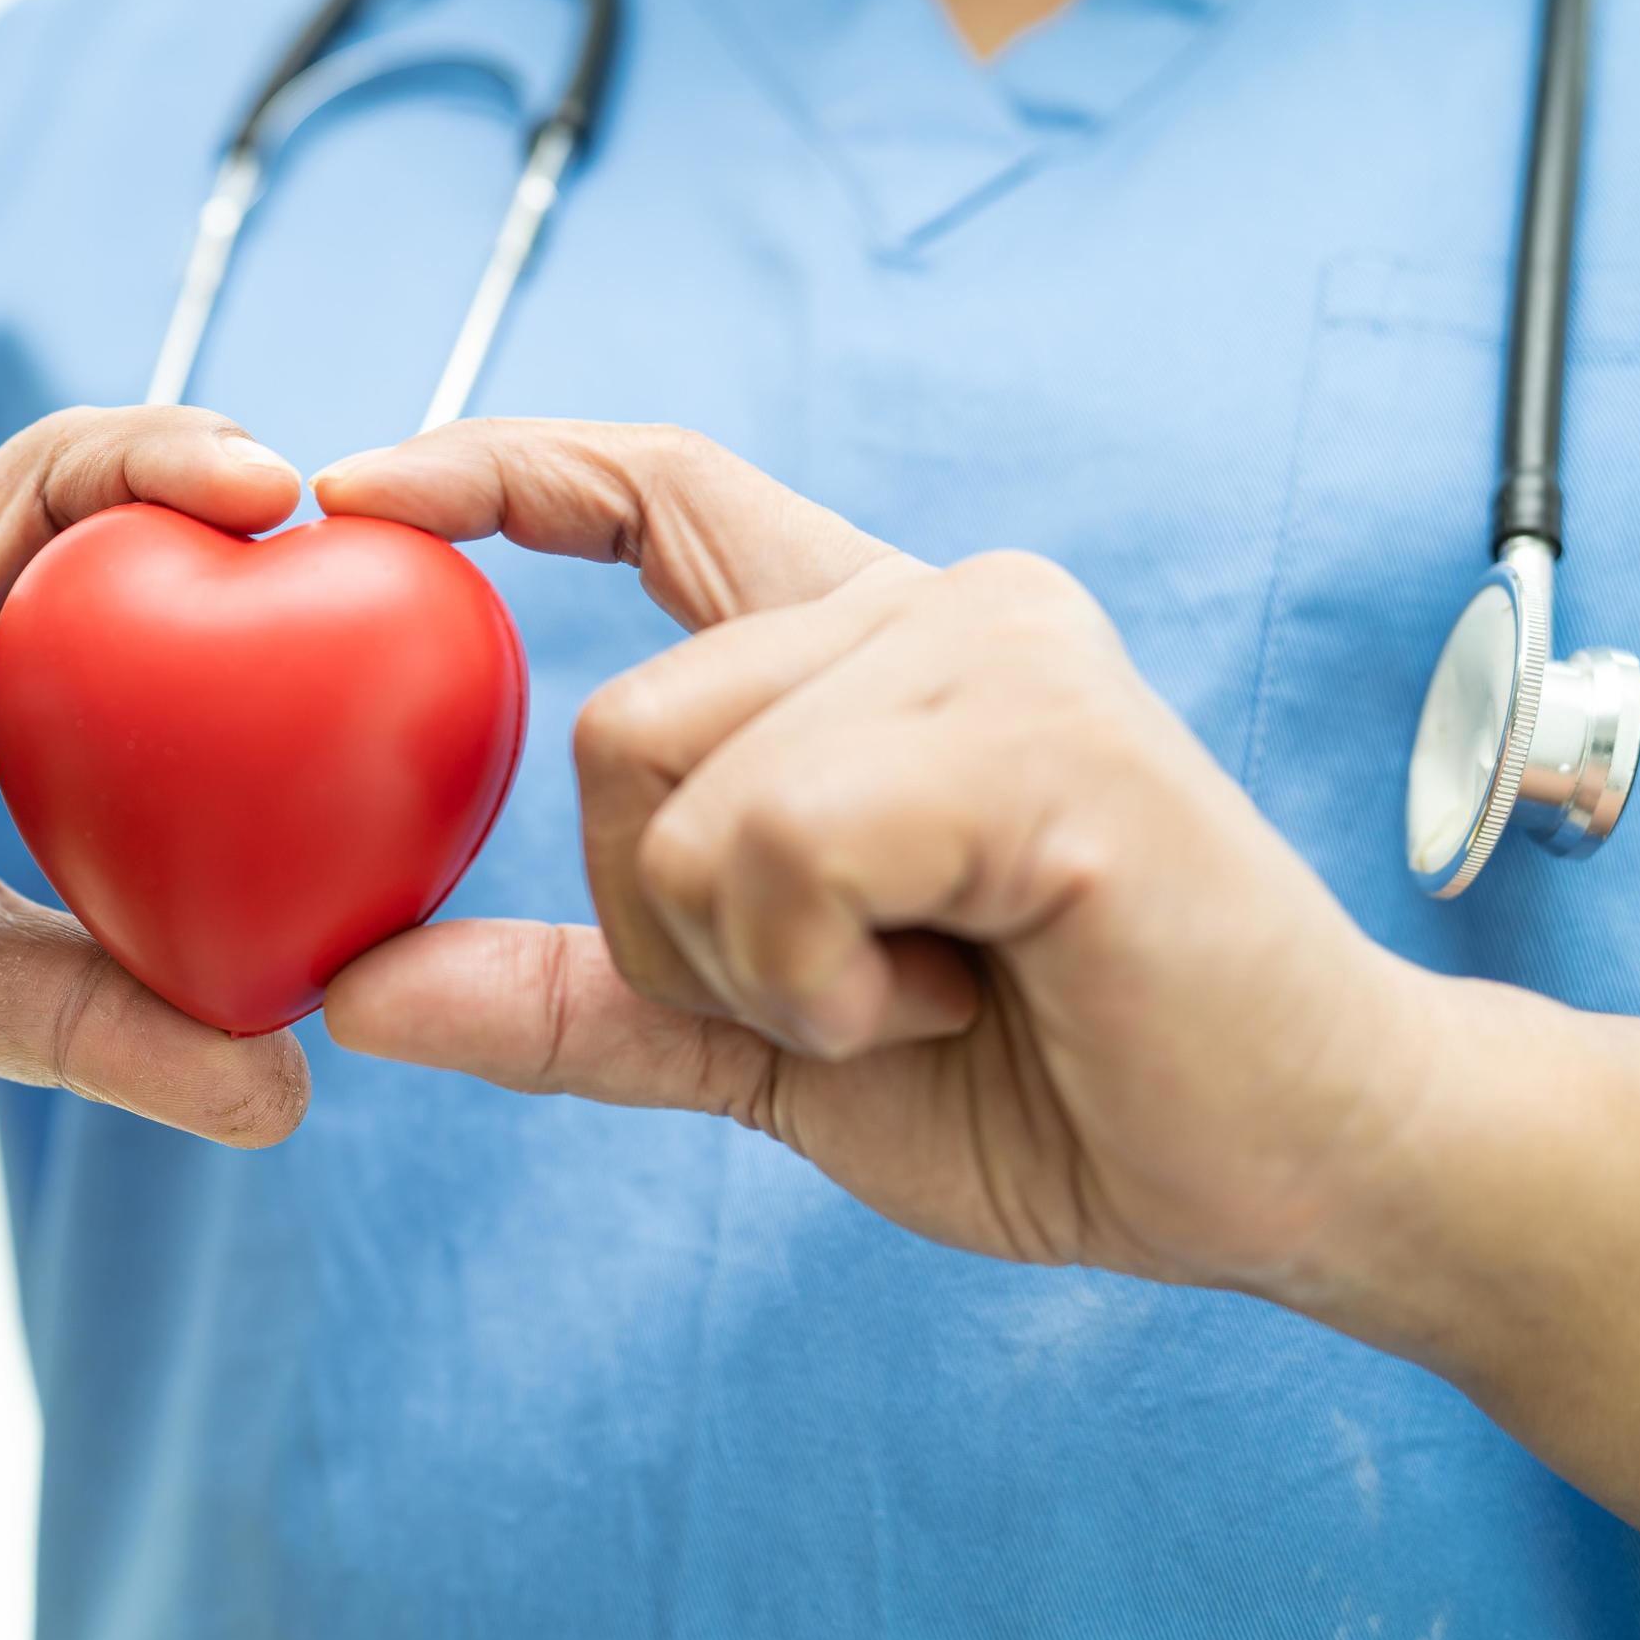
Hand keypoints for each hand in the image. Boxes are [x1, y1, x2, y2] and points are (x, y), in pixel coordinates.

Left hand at [317, 421, 1444, 1294]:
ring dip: (757, 960)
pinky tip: (962, 992)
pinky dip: (818, 971)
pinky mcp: (1038, 731)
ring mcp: (990, 647)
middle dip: (670, 922)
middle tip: (847, 989)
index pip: (663, 489)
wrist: (1286, 1173)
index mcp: (868, 651)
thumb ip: (577, 1002)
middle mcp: (928, 606)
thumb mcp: (764, 1041)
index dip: (508, 465)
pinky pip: (781, 837)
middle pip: (615, 723)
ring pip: (680, 784)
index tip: (355, 485)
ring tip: (926, 987)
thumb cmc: (1048, 1087)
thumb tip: (353, 993)